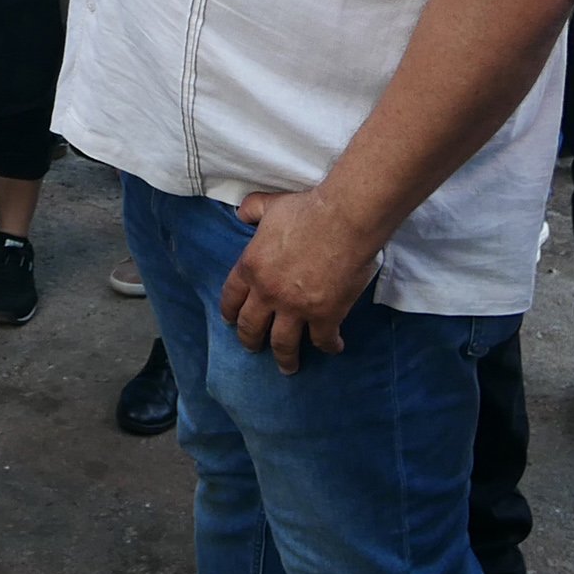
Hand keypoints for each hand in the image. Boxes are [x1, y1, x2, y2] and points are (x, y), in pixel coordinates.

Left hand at [220, 188, 378, 374]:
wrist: (344, 220)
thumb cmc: (308, 209)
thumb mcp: (271, 205)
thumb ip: (253, 210)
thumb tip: (242, 213)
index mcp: (251, 267)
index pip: (231, 298)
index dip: (230, 312)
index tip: (231, 322)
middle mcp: (268, 293)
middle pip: (251, 327)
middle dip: (250, 341)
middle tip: (253, 348)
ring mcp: (295, 308)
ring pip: (283, 344)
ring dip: (284, 358)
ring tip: (287, 367)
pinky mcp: (325, 316)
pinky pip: (322, 340)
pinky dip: (328, 346)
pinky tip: (333, 348)